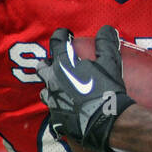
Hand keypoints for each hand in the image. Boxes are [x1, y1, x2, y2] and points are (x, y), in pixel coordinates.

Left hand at [39, 26, 134, 151]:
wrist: (107, 122)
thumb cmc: (107, 89)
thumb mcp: (110, 62)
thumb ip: (106, 43)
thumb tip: (107, 29)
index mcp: (63, 65)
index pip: (56, 43)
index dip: (61, 36)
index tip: (65, 35)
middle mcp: (52, 82)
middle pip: (41, 68)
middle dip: (47, 63)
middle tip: (55, 63)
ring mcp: (53, 101)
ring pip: (44, 91)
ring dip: (51, 87)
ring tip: (60, 88)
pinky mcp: (56, 119)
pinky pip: (53, 111)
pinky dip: (59, 108)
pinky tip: (68, 109)